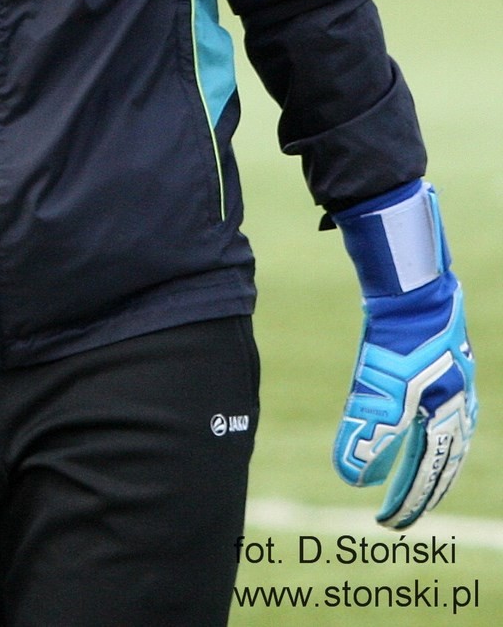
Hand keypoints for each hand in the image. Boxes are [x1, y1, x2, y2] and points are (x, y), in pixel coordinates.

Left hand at [332, 181, 475, 529]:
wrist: (411, 289)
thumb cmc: (398, 342)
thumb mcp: (379, 393)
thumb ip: (368, 435)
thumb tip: (352, 478)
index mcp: (449, 421)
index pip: (429, 476)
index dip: (407, 502)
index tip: (387, 522)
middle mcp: (458, 407)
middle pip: (441, 462)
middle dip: (420, 490)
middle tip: (398, 512)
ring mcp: (452, 383)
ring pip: (440, 436)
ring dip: (423, 462)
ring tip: (407, 478)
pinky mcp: (439, 363)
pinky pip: (433, 409)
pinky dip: (420, 430)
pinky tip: (408, 428)